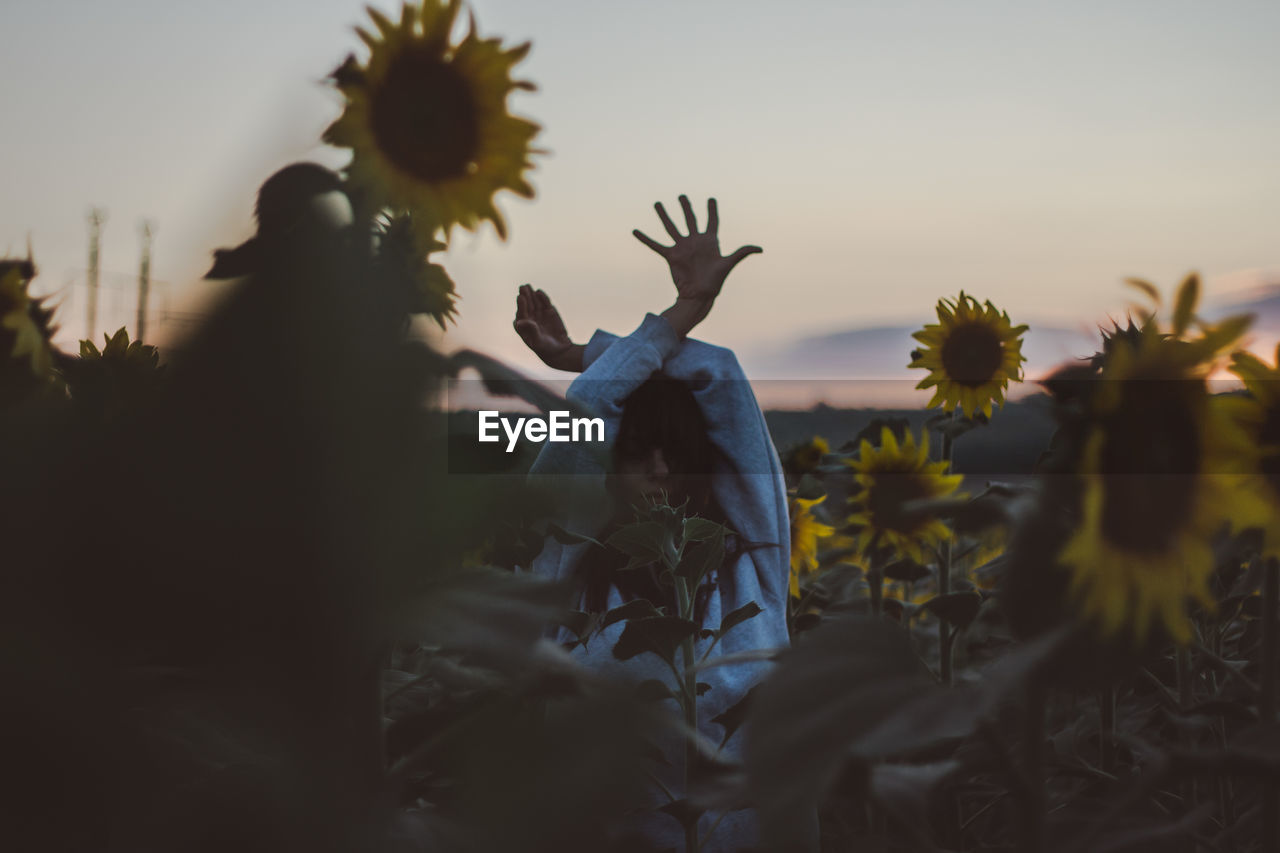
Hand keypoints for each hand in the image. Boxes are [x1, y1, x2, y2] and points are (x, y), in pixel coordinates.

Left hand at [513, 284, 583, 371]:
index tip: (520, 297)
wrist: (560, 350)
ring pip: (534, 302)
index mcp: (522, 326)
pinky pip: (544, 302)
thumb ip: (530, 330)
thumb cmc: (545, 348)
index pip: (520, 314)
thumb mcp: (537, 342)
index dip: (520, 305)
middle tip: (523, 287)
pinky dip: (542, 297)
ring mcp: (539, 314)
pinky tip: (538, 292)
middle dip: (524, 296)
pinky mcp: (549, 311)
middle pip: (526, 305)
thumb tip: (518, 322)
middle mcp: (529, 318)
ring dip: (531, 294)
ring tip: (527, 286)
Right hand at [633, 195, 761, 301]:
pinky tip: (635, 231)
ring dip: (664, 215)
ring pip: (671, 227)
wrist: (699, 295)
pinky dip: (646, 239)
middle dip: (686, 207)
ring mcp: (682, 248)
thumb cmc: (716, 281)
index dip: (712, 210)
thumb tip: (760, 248)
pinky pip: (656, 245)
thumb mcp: (728, 264)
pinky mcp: (671, 256)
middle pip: (690, 219)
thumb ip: (741, 253)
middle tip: (682, 196)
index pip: (712, 221)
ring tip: (657, 203)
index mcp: (710, 241)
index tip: (711, 199)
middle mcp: (695, 242)